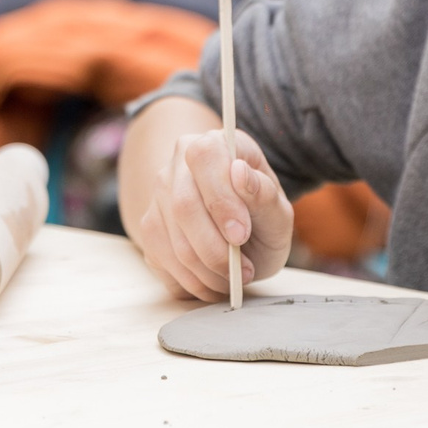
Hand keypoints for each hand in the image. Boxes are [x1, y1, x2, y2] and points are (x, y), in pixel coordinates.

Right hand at [131, 123, 292, 300]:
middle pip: (183, 205)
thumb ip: (263, 193)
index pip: (204, 158)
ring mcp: (157, 196)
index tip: (242, 235)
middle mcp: (177, 165)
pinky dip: (192, 282)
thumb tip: (239, 173)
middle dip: (216, 249)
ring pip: (173, 240)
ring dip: (207, 272)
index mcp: (213, 145)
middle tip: (244, 271)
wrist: (243, 234)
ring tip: (234, 279)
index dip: (221, 199)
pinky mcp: (149, 228)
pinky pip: (163, 261)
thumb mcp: (277, 209)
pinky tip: (214, 282)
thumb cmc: (261, 217)